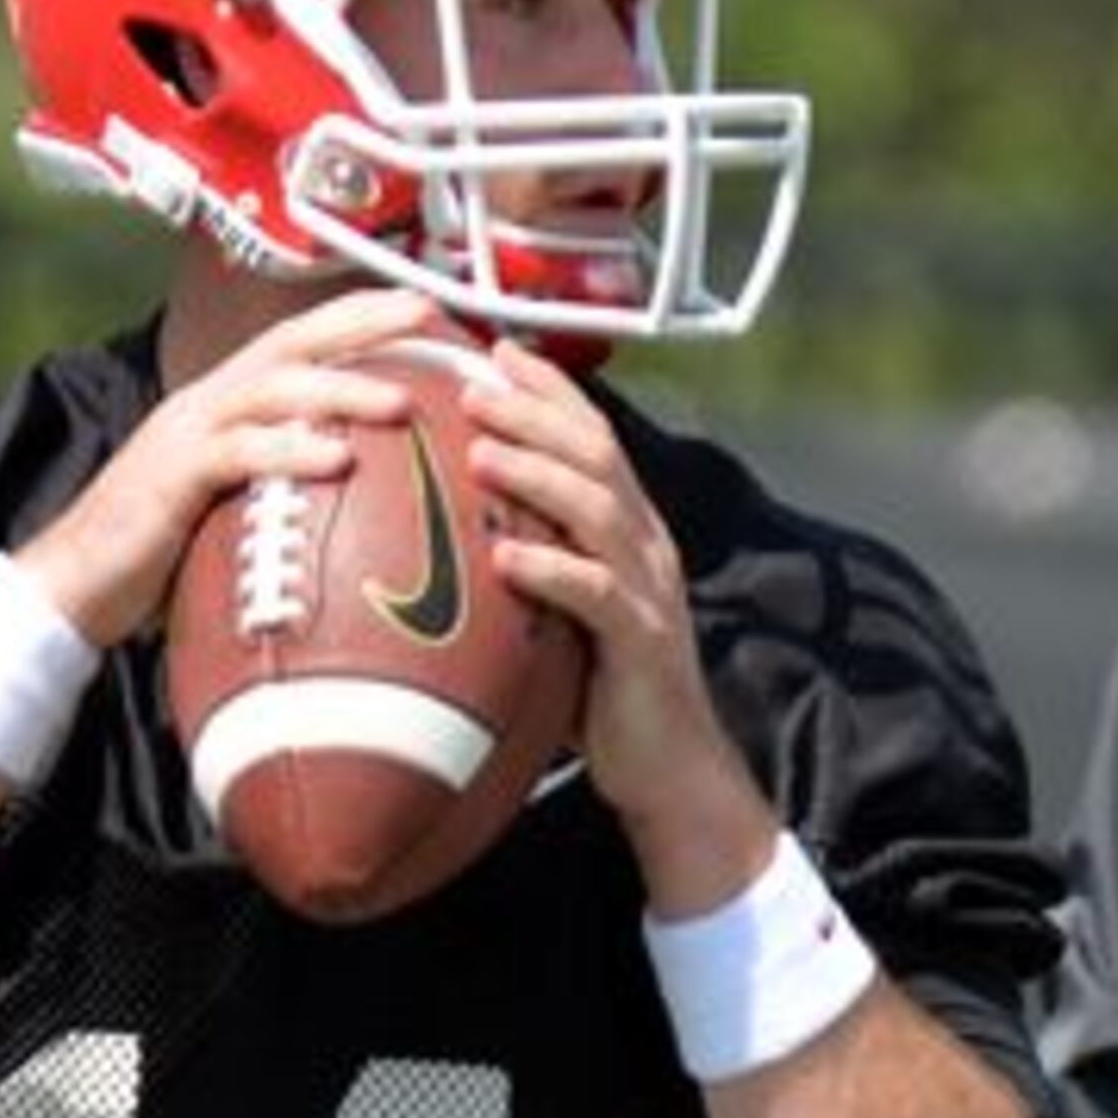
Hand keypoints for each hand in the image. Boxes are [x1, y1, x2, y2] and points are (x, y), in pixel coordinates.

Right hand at [14, 289, 444, 647]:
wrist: (75, 584)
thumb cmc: (163, 551)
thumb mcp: (240, 505)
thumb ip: (291, 486)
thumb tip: (368, 495)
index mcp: (230, 404)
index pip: (300, 342)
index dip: (357, 317)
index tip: (421, 308)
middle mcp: (210, 403)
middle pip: (293, 343)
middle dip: (361, 323)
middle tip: (425, 316)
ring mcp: (188, 433)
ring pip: (272, 389)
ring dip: (341, 388)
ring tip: (402, 400)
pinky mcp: (172, 476)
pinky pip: (238, 454)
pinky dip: (291, 451)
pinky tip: (339, 459)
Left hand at [450, 338, 779, 913]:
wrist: (671, 768)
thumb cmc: (604, 691)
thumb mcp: (563, 611)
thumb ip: (527, 564)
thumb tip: (446, 530)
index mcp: (629, 529)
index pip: (593, 436)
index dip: (548, 388)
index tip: (492, 348)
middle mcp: (646, 545)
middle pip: (594, 455)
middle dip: (534, 410)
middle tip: (471, 382)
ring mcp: (649, 590)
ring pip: (597, 510)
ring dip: (537, 473)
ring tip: (479, 449)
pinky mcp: (642, 641)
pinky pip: (596, 594)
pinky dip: (550, 568)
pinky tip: (504, 554)